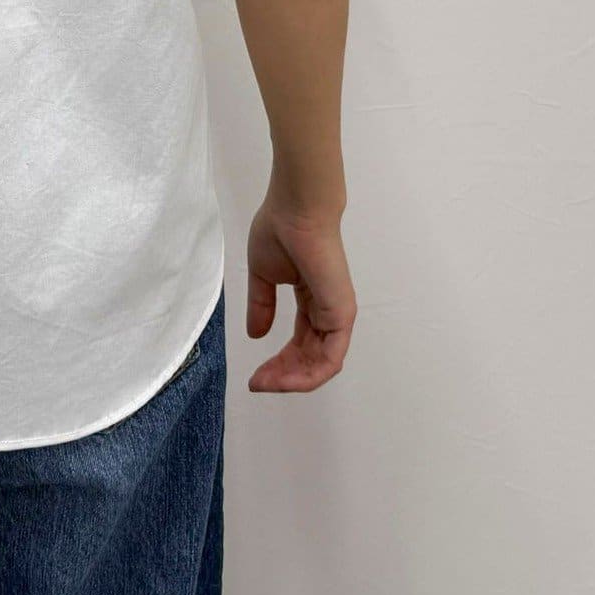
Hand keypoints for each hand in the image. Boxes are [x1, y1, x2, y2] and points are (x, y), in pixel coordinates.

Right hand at [245, 191, 355, 392]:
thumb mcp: (263, 275)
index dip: (277, 362)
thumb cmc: (280, 231)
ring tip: (265, 384)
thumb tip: (256, 335)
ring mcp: (337, 315)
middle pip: (308, 357)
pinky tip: (284, 379)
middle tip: (257, 384)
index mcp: (311, 300)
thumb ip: (262, 305)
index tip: (253, 375)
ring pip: (320, 364)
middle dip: (282, 375)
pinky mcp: (341, 315)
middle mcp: (327, 311)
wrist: (296, 210)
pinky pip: (330, 359)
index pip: (298, 342)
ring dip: (292, 380)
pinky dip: (308, 375)